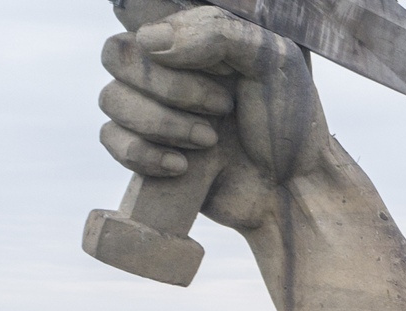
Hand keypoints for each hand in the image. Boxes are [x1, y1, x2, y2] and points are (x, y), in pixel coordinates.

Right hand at [97, 5, 331, 233]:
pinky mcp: (147, 152)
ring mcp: (154, 110)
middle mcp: (166, 70)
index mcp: (192, 39)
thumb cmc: (292, 123)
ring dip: (163, 123)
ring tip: (210, 141)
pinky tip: (182, 167)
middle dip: (170, 88)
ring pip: (111, 98)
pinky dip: (142, 154)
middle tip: (223, 108)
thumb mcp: (274, 60)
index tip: (224, 73)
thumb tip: (149, 41)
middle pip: (116, 56)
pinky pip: (110, 139)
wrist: (295, 190)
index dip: (173, 51)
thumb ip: (217, 32)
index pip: (142, 24)